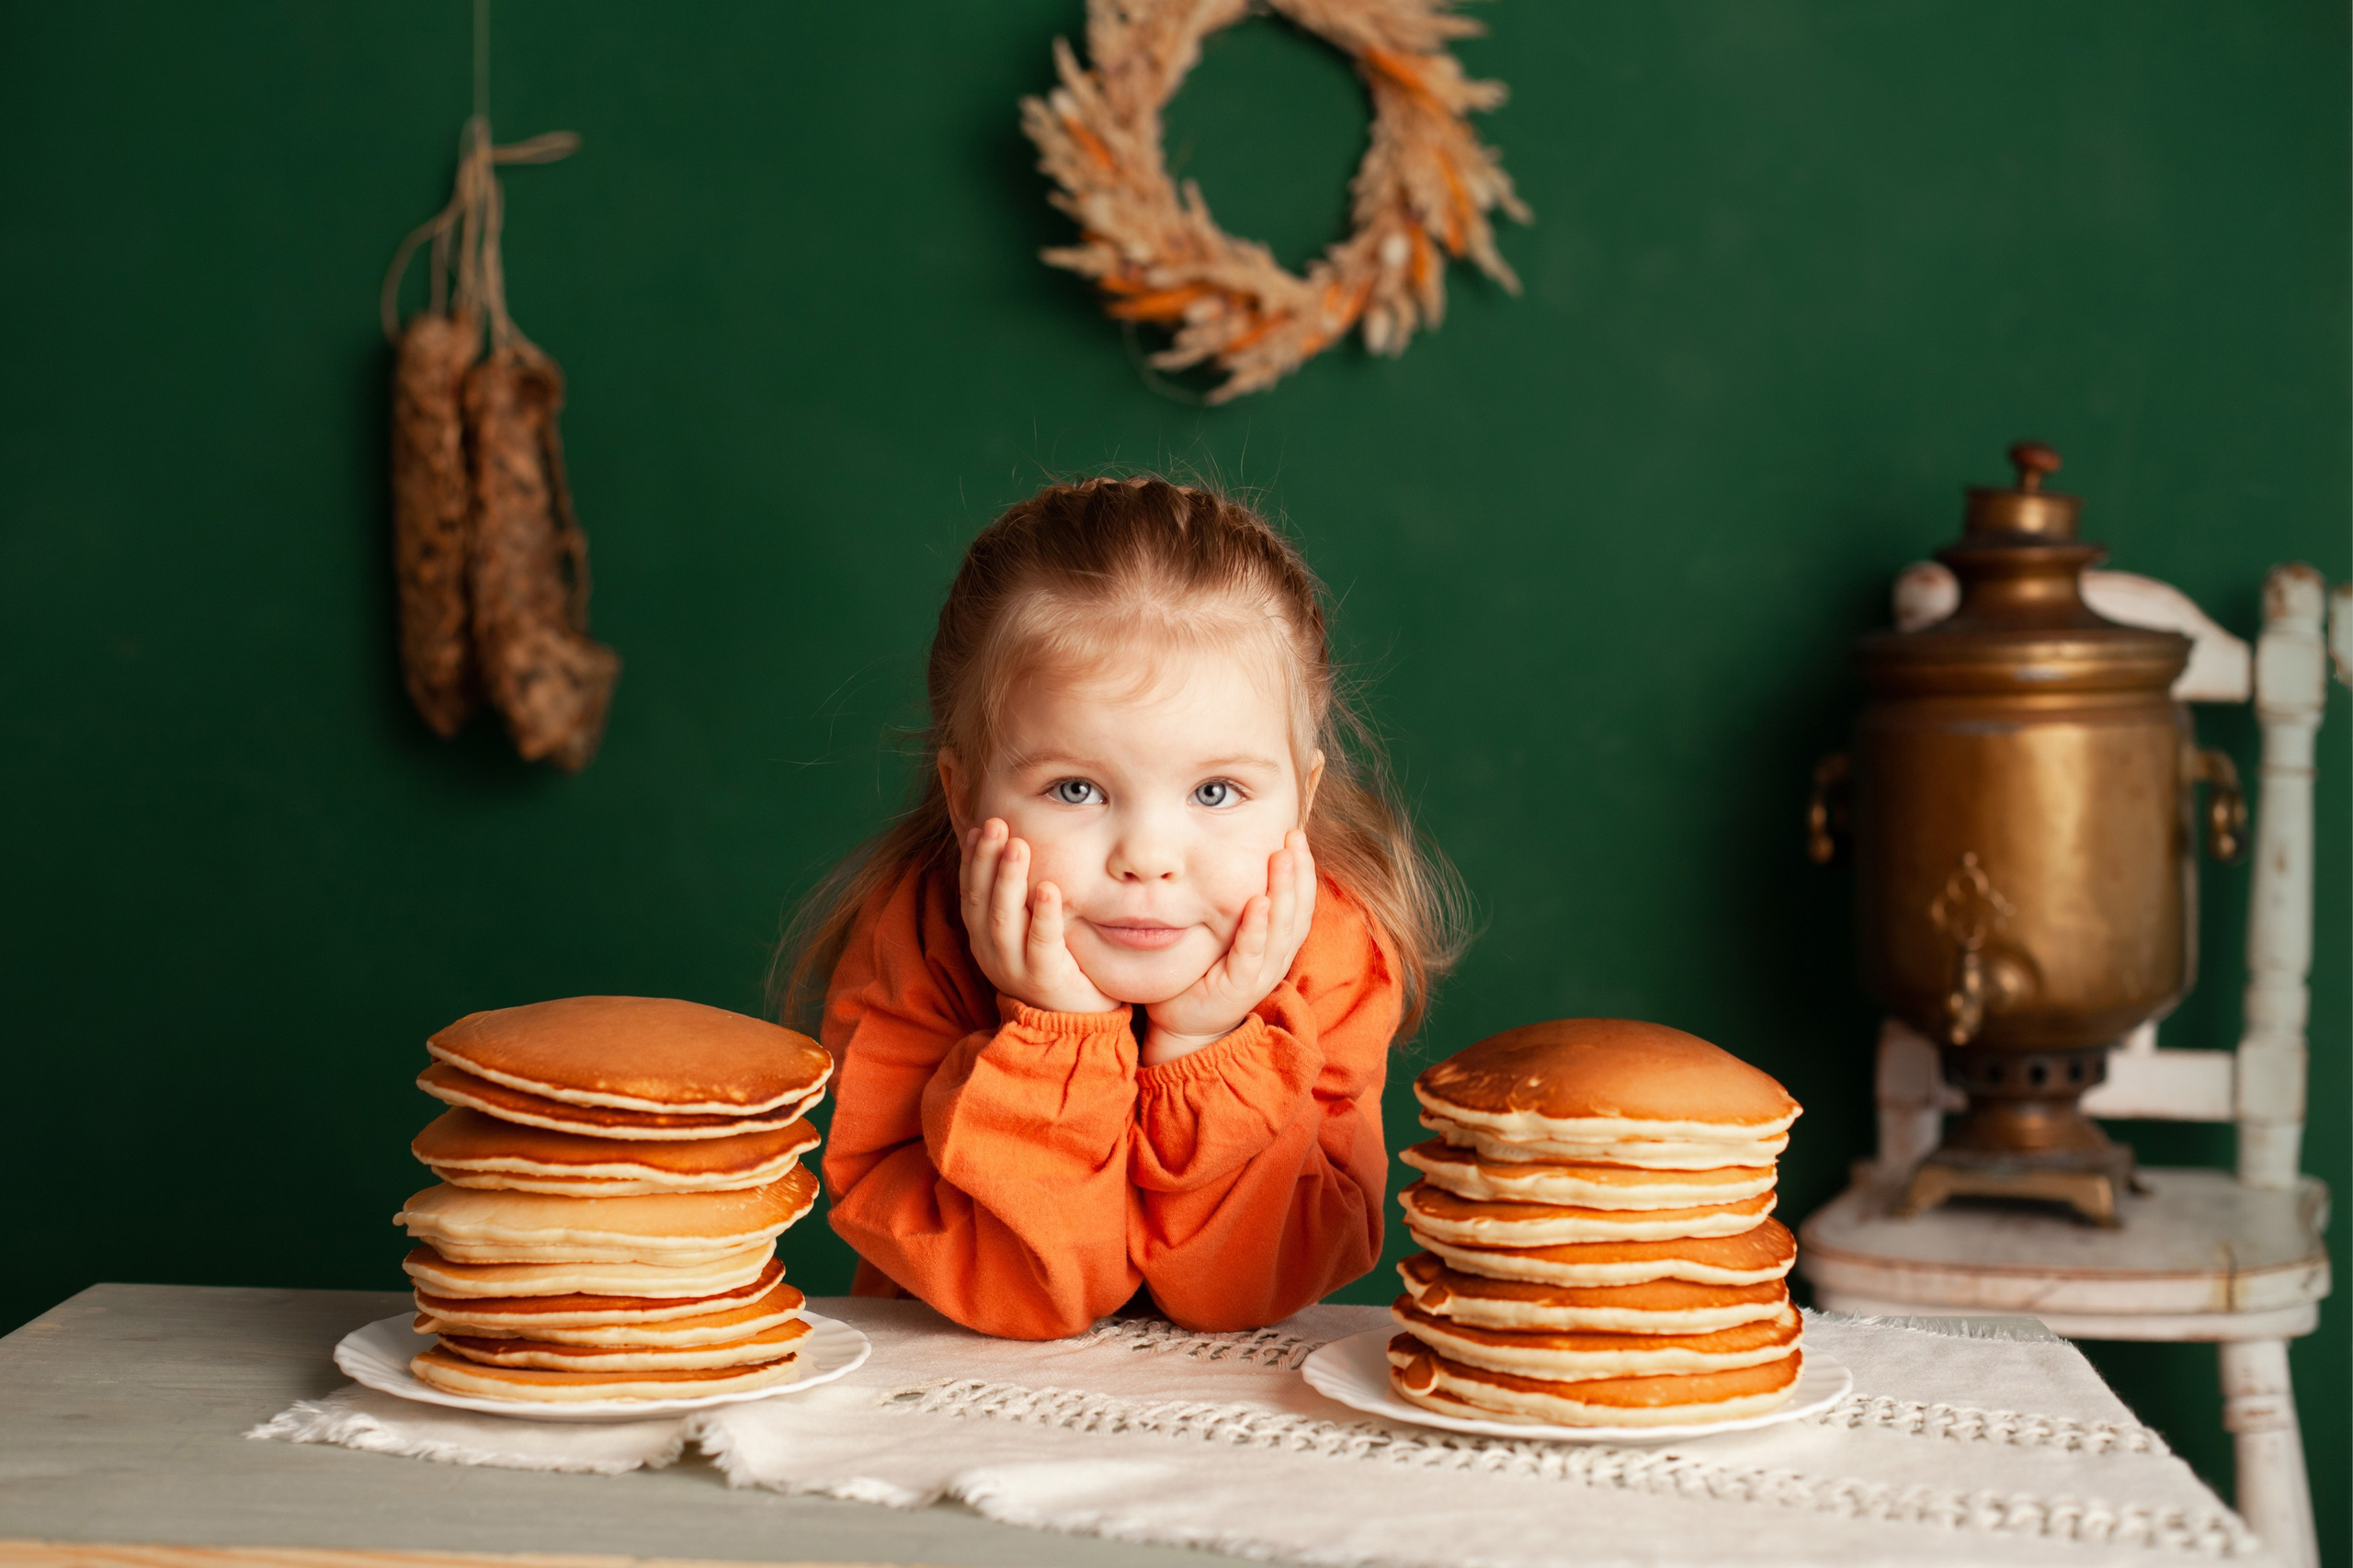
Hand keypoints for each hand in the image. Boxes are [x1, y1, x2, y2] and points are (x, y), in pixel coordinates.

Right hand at [959, 818, 1120, 1015]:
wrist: (1075, 1022)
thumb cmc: (1054, 965)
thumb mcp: (1028, 930)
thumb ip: (1019, 899)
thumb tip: (1014, 846)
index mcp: (984, 938)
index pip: (971, 892)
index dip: (973, 859)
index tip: (980, 827)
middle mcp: (991, 952)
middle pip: (982, 901)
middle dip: (987, 859)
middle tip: (997, 823)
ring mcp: (1015, 968)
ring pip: (1004, 920)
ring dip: (1010, 880)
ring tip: (1019, 846)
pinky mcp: (1045, 980)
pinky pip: (1041, 944)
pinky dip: (1044, 915)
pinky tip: (1050, 889)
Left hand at [1141, 831, 1316, 1066]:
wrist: (1185, 1023)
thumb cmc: (1205, 973)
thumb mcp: (1229, 934)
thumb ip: (1240, 906)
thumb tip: (1236, 858)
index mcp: (1278, 943)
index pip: (1300, 901)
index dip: (1303, 868)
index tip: (1297, 836)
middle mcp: (1277, 957)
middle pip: (1297, 909)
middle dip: (1298, 871)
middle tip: (1294, 837)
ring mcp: (1261, 973)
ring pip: (1281, 928)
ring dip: (1283, 890)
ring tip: (1282, 858)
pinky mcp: (1240, 987)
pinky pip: (1252, 953)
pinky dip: (1256, 927)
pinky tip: (1257, 902)